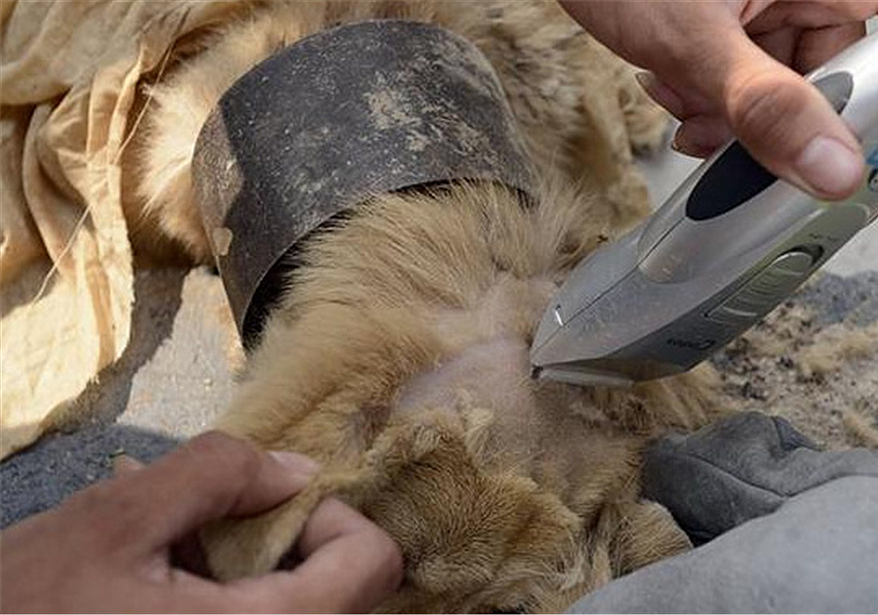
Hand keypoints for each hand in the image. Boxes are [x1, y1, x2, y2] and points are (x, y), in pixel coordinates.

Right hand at [0, 432, 402, 612]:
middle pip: (345, 590)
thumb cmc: (26, 607)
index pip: (371, 564)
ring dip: (258, 571)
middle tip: (215, 528)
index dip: (331, 516)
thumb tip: (296, 471)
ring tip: (181, 559)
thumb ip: (217, 474)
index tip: (269, 505)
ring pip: (305, 608)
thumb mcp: (115, 521)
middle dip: (290, 543)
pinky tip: (173, 583)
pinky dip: (235, 596)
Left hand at [560, 0, 876, 199]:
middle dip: (758, 117)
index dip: (837, 107)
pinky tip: (669, 84)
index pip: (866, 64)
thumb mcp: (696, 42)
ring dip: (719, 113)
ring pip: (769, 89)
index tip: (799, 144)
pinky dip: (700, 96)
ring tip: (679, 95)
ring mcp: (764, 7)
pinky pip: (735, 78)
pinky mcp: (730, 23)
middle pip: (816, 80)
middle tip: (714, 123)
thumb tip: (831, 167)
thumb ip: (764, 106)